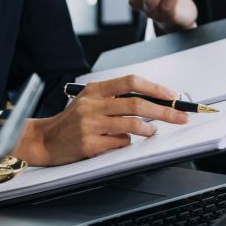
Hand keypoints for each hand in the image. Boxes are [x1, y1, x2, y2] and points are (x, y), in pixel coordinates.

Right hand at [12, 75, 188, 165]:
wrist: (45, 139)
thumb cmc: (72, 120)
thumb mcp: (90, 100)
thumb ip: (115, 98)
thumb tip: (152, 101)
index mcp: (95, 89)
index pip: (131, 82)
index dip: (155, 88)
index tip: (172, 96)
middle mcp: (93, 104)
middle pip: (137, 104)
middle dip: (164, 111)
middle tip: (180, 116)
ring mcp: (90, 124)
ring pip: (132, 125)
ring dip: (148, 130)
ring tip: (151, 131)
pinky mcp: (89, 144)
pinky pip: (120, 142)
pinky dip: (127, 142)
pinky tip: (123, 141)